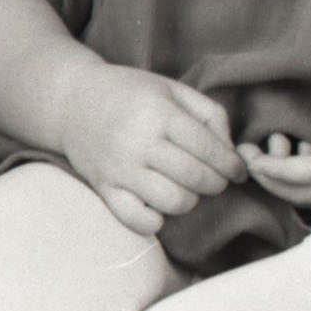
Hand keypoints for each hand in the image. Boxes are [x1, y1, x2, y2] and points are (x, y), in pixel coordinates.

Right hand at [52, 63, 244, 238]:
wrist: (71, 101)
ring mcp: (119, 168)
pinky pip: (136, 219)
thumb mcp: (173, 90)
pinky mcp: (103, 187)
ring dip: (190, 201)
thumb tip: (231, 152)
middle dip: (217, 184)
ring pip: (172, 201)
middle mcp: (138, 142)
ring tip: (188, 189)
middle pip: (195, 177)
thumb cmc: (131, 94)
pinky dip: (156, 221)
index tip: (238, 172)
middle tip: (216, 180)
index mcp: (159, 113)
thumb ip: (211, 115)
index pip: (209, 149)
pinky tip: (160, 207)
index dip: (232, 165)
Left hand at [242, 61, 310, 207]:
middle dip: (267, 177)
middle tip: (246, 152)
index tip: (250, 154)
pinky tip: (305, 154)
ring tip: (276, 146)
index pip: (308, 173)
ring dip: (284, 180)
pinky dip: (303, 182)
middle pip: (299, 193)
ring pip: (309, 198)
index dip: (274, 169)